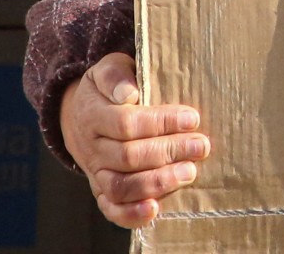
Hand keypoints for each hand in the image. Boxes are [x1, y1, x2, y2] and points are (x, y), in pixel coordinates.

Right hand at [60, 52, 210, 227]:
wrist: (83, 114)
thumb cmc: (108, 89)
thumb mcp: (109, 69)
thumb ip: (116, 75)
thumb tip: (128, 93)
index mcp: (92, 114)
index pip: (126, 123)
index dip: (160, 123)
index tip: (192, 118)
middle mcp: (91, 147)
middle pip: (128, 156)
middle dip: (168, 152)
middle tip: (200, 146)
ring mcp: (95, 172)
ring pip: (121, 186)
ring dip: (157, 182)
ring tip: (189, 172)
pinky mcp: (102, 191)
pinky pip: (111, 208)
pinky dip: (131, 214)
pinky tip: (155, 209)